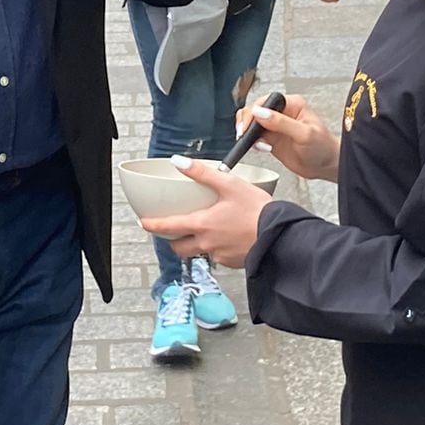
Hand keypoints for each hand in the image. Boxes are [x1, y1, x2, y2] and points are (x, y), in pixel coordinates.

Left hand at [141, 158, 272, 266]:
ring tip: (204, 232)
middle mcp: (207, 244)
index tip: (144, 223)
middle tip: (174, 230)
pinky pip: (217, 257)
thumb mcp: (229, 184)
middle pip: (179, 247)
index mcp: (202, 224)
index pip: (168, 228)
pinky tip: (227, 237)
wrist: (280, 236)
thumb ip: (202, 173)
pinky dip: (217, 248)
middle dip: (173, 240)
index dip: (152, 225)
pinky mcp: (232, 262)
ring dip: (195, 245)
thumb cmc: (258, 211)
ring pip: (198, 253)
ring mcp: (219, 256)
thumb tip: (179, 162)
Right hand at [233, 92, 339, 181]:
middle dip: (246, 122)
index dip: (253, 113)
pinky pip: (254, 137)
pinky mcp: (271, 139)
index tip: (248, 125)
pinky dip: (251, 143)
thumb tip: (260, 113)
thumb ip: (282, 123)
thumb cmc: (323, 147)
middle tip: (244, 135)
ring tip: (256, 144)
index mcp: (291, 104)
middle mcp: (282, 112)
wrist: (326, 166)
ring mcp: (275, 126)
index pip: (265, 102)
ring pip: (251, 123)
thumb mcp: (304, 134)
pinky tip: (262, 149)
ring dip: (248, 133)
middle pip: (254, 110)